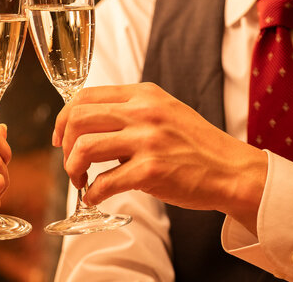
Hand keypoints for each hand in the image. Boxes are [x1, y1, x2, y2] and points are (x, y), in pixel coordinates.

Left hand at [53, 83, 266, 232]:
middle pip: (79, 118)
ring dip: (73, 168)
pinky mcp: (152, 170)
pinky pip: (104, 181)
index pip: (85, 96)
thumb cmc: (195, 144)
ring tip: (80, 180)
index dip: (63, 118)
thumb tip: (89, 126)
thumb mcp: (164, 112)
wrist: (231, 170)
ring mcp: (148, 140)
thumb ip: (129, 111)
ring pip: (85, 147)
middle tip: (70, 162)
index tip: (61, 138)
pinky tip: (95, 197)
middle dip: (64, 144)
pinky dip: (92, 193)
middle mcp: (144, 112)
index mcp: (144, 95)